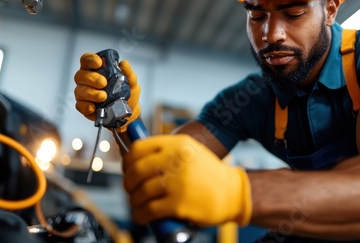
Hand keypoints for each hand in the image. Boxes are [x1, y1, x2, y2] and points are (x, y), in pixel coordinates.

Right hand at [73, 52, 140, 131]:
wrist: (128, 110)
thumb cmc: (126, 92)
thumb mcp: (131, 81)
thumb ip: (128, 72)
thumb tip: (123, 64)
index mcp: (96, 69)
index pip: (87, 59)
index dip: (90, 59)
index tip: (99, 63)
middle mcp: (87, 80)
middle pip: (80, 75)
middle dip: (91, 78)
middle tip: (104, 83)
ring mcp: (84, 93)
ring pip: (80, 90)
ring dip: (91, 93)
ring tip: (103, 96)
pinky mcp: (84, 106)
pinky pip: (80, 105)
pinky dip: (86, 106)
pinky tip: (94, 107)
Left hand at [123, 134, 251, 226]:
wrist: (232, 193)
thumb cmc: (208, 174)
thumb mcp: (190, 151)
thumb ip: (167, 151)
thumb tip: (134, 157)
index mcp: (178, 144)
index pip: (139, 148)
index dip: (127, 160)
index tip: (128, 168)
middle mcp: (177, 160)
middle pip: (136, 170)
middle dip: (128, 182)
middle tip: (131, 189)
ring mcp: (178, 182)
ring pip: (140, 192)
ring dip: (134, 200)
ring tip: (137, 203)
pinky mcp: (179, 204)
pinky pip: (148, 210)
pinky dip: (140, 215)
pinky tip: (141, 216)